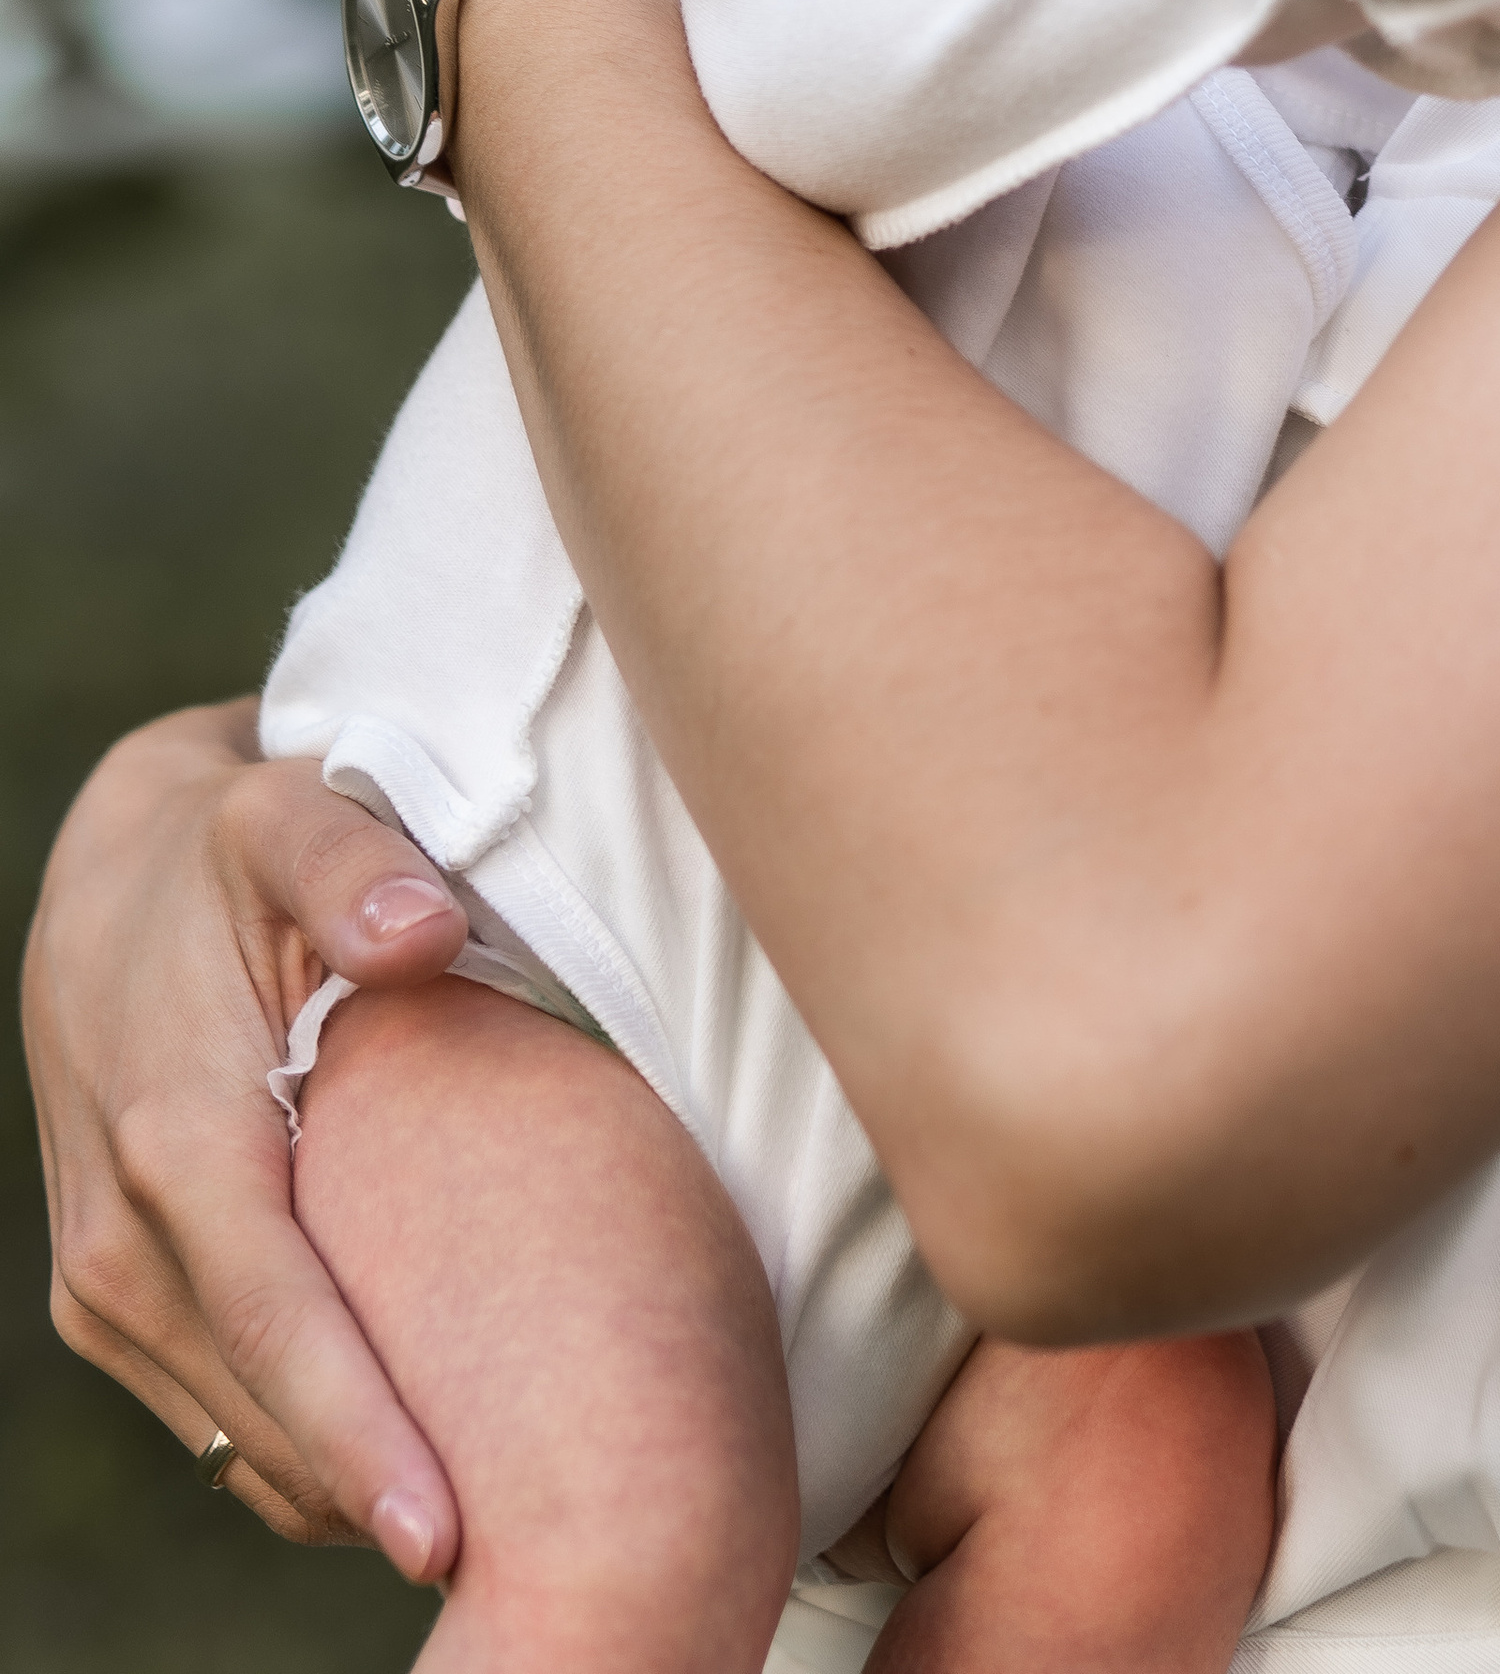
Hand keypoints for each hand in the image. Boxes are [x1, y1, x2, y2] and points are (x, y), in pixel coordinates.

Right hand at [23, 703, 472, 1579]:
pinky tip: (400, 1466)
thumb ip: (355, 868)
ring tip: (483, 1534)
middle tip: (515, 1565)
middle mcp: (120, 1233)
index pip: (279, 1320)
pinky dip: (296, 1452)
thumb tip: (422, 932)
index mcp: (176, 1135)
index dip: (359, 1433)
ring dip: (338, 1490)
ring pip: (230, 1435)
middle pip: (257, 1410)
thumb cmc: (236, 842)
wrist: (114, 874)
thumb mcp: (293, 814)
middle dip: (369, 1496)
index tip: (444, 1530)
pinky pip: (211, 1412)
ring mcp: (103, 1279)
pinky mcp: (106, 1298)